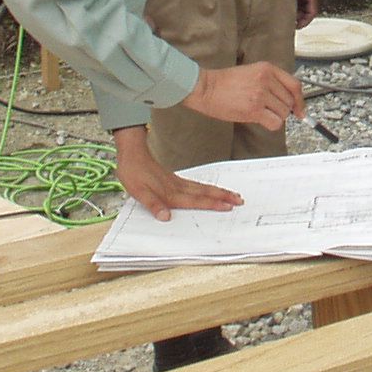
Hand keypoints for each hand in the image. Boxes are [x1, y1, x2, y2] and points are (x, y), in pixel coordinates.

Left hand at [112, 125, 241, 221]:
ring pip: (202, 188)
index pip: (196, 200)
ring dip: (218, 192)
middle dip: (223, 196)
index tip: (228, 206)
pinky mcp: (175, 179)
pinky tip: (210, 189)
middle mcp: (178, 187)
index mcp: (171, 193)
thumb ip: (153, 205)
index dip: (213, 204)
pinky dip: (207, 188)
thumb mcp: (139, 192)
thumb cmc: (134, 173)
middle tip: (239, 199)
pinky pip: (196, 185)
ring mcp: (177, 182)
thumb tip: (165, 217)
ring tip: (231, 194)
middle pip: (205, 192)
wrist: (132, 154)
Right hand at [181, 62, 304, 131]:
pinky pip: (275, 122)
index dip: (300, 100)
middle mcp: (266, 80)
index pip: (294, 85)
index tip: (300, 110)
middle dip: (282, 109)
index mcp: (267, 68)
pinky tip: (259, 119)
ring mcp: (260, 94)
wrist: (205, 88)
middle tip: (268, 110)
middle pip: (290, 101)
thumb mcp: (252, 73)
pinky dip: (271, 124)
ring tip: (259, 111)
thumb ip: (271, 82)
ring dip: (274, 116)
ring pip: (283, 113)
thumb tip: (288, 100)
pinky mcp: (254, 109)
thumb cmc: (224, 83)